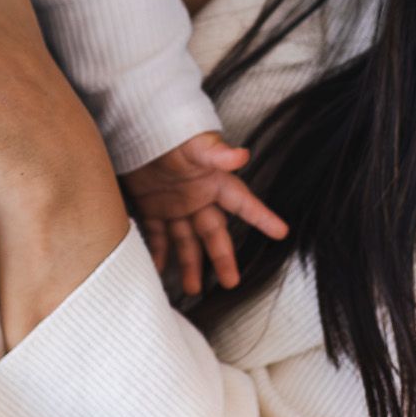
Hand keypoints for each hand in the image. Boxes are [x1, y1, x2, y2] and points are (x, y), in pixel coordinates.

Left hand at [120, 131, 289, 294]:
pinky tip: (158, 270)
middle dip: (223, 257)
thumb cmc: (168, 132)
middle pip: (214, 232)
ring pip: (186, 240)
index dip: (261, 217)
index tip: (282, 232)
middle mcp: (197, 197)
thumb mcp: (194, 144)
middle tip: (232, 282)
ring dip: (190, 263)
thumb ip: (217, 152)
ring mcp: (174, 204)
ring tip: (193, 289)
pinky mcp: (152, 206)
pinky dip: (158, 252)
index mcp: (213, 181)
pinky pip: (157, 235)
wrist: (133, 127)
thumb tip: (243, 155)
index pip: (242, 202)